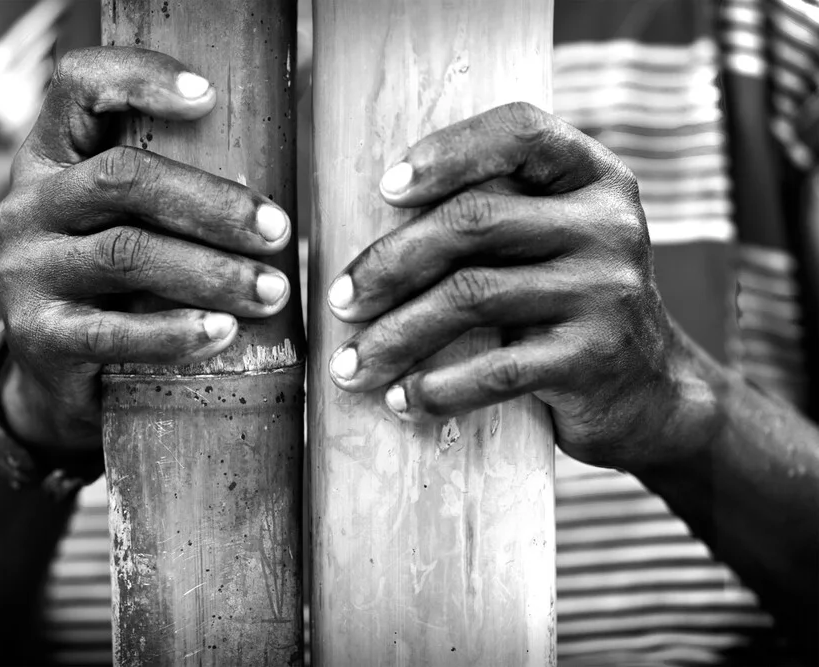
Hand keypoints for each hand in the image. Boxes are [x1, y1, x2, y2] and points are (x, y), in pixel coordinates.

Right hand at [0, 48, 292, 450]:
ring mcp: (25, 270)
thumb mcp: (127, 222)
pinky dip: (176, 332)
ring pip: (128, 254)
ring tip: (271, 292)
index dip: (139, 77)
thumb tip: (271, 199)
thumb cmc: (118, 285)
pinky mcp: (37, 336)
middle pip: (123, 177)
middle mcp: (29, 204)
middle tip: (278, 232)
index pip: (77, 87)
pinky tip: (223, 333)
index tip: (209, 95)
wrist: (61, 376)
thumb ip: (168, 195)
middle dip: (213, 203)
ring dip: (213, 272)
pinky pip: (114, 333)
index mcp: (53, 158)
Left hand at [326, 102, 709, 471]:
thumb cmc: (569, 307)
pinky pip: (495, 369)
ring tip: (349, 366)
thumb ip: (499, 217)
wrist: (653, 392)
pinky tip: (400, 401)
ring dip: (394, 335)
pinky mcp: (595, 358)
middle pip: (474, 220)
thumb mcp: (553, 243)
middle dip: (389, 262)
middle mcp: (608, 224)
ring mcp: (607, 290)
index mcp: (593, 178)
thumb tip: (371, 233)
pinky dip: (436, 389)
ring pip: (471, 296)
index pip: (520, 133)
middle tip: (339, 301)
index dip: (447, 151)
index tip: (383, 188)